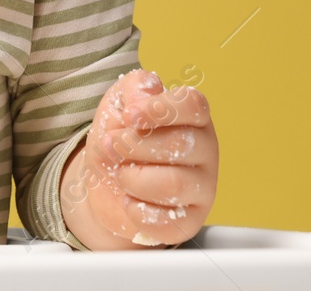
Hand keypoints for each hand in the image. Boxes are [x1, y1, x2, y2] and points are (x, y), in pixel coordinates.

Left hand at [59, 68, 217, 248]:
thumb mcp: (119, 102)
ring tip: (121, 173)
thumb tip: (147, 96)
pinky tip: (129, 200)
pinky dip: (136, 209)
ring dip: (133, 178)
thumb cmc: (120, 136)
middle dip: (133, 146)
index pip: (193, 106)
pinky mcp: (191, 221)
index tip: (130, 116)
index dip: (161, 110)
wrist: (104, 183)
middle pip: (180, 145)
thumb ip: (134, 88)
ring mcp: (203, 188)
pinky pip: (168, 221)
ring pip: (174, 184)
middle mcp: (205, 150)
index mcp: (192, 116)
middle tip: (112, 146)